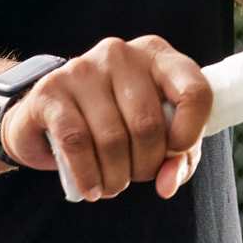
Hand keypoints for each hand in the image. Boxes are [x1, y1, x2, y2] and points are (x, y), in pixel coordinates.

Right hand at [0, 35, 211, 201]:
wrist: (49, 116)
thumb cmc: (116, 123)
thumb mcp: (157, 136)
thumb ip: (178, 158)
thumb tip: (168, 183)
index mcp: (157, 56)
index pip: (194, 91)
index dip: (191, 133)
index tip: (176, 154)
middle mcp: (121, 54)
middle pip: (148, 124)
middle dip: (146, 166)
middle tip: (135, 177)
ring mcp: (83, 68)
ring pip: (112, 139)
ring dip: (116, 178)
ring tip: (112, 185)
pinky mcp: (50, 90)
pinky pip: (77, 142)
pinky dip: (88, 174)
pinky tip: (92, 188)